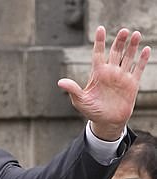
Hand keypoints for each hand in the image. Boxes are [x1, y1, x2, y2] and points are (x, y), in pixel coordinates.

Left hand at [58, 26, 150, 140]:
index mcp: (97, 74)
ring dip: (132, 46)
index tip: (100, 29)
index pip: (98, 54)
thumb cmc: (91, 111)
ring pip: (128, 57)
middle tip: (124, 31)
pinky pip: (138, 68)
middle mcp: (110, 72)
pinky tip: (146, 49)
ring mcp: (122, 76)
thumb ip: (72, 90)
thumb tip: (60, 82)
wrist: (106, 122)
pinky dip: (142, 59)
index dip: (99, 42)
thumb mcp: (80, 101)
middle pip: (115, 52)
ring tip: (135, 34)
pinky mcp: (132, 83)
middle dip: (119, 41)